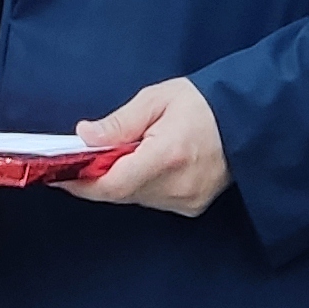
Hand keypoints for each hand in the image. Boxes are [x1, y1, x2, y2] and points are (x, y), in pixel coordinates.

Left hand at [64, 77, 230, 216]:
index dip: (81, 182)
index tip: (59, 175)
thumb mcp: (156, 100)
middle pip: (120, 192)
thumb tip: (83, 136)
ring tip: (130, 152)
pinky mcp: (192, 207)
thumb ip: (119, 122)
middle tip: (87, 155)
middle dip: (99, 176)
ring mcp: (186, 201)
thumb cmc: (203, 104)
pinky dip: (142, 185)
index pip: (112, 184)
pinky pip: (153, 200)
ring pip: (135, 198)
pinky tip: (151, 163)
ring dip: (122, 179)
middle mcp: (177, 186)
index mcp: (167, 156)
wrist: (249, 120)